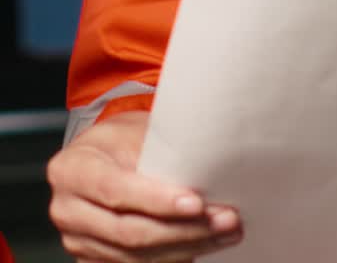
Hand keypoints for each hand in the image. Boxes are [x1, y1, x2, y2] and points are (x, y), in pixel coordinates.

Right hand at [47, 110, 242, 260]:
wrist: (100, 155)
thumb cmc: (120, 138)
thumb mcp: (134, 129)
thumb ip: (159, 150)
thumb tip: (208, 164)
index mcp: (72, 169)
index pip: (117, 191)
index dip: (158, 201)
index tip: (197, 203)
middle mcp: (68, 210)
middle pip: (129, 232)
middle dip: (184, 230)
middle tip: (226, 221)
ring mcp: (78, 241)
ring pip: (136, 257)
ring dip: (187, 248)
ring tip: (224, 234)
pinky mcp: (93, 259)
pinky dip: (173, 258)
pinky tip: (201, 247)